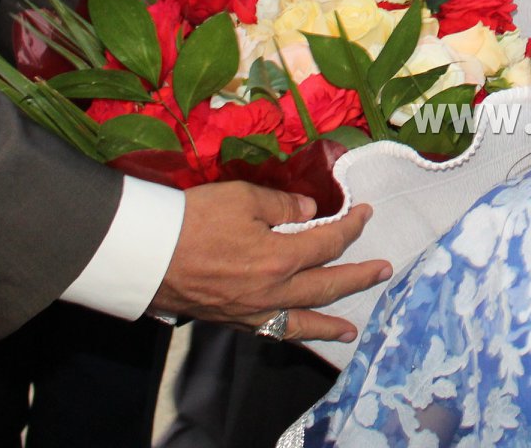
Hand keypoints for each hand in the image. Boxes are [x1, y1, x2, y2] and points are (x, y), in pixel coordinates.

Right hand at [151, 181, 390, 341]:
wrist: (146, 254)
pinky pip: (272, 332)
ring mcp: (253, 310)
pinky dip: (292, 334)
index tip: (365, 213)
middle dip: (359, 277)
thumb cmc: (193, 219)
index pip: (328, 242)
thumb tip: (310, 210)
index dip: (351, 226)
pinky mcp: (232, 320)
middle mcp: (273, 291)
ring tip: (352, 330)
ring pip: (302, 320)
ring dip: (330, 324)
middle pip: (327, 285)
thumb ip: (282, 204)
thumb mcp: (241, 196)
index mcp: (280, 257)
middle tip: (384, 271)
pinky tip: (298, 334)